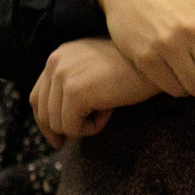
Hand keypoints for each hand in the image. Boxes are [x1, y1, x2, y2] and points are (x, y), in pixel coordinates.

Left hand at [31, 37, 158, 146]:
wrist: (158, 62)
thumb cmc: (134, 69)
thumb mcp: (96, 71)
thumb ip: (74, 85)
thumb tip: (58, 129)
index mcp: (58, 56)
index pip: (37, 97)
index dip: (46, 122)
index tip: (60, 139)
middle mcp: (55, 62)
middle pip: (43, 113)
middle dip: (63, 130)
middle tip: (88, 131)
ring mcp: (63, 76)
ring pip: (58, 124)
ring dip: (83, 126)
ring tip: (107, 111)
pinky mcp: (75, 91)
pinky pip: (73, 128)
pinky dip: (92, 128)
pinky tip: (110, 112)